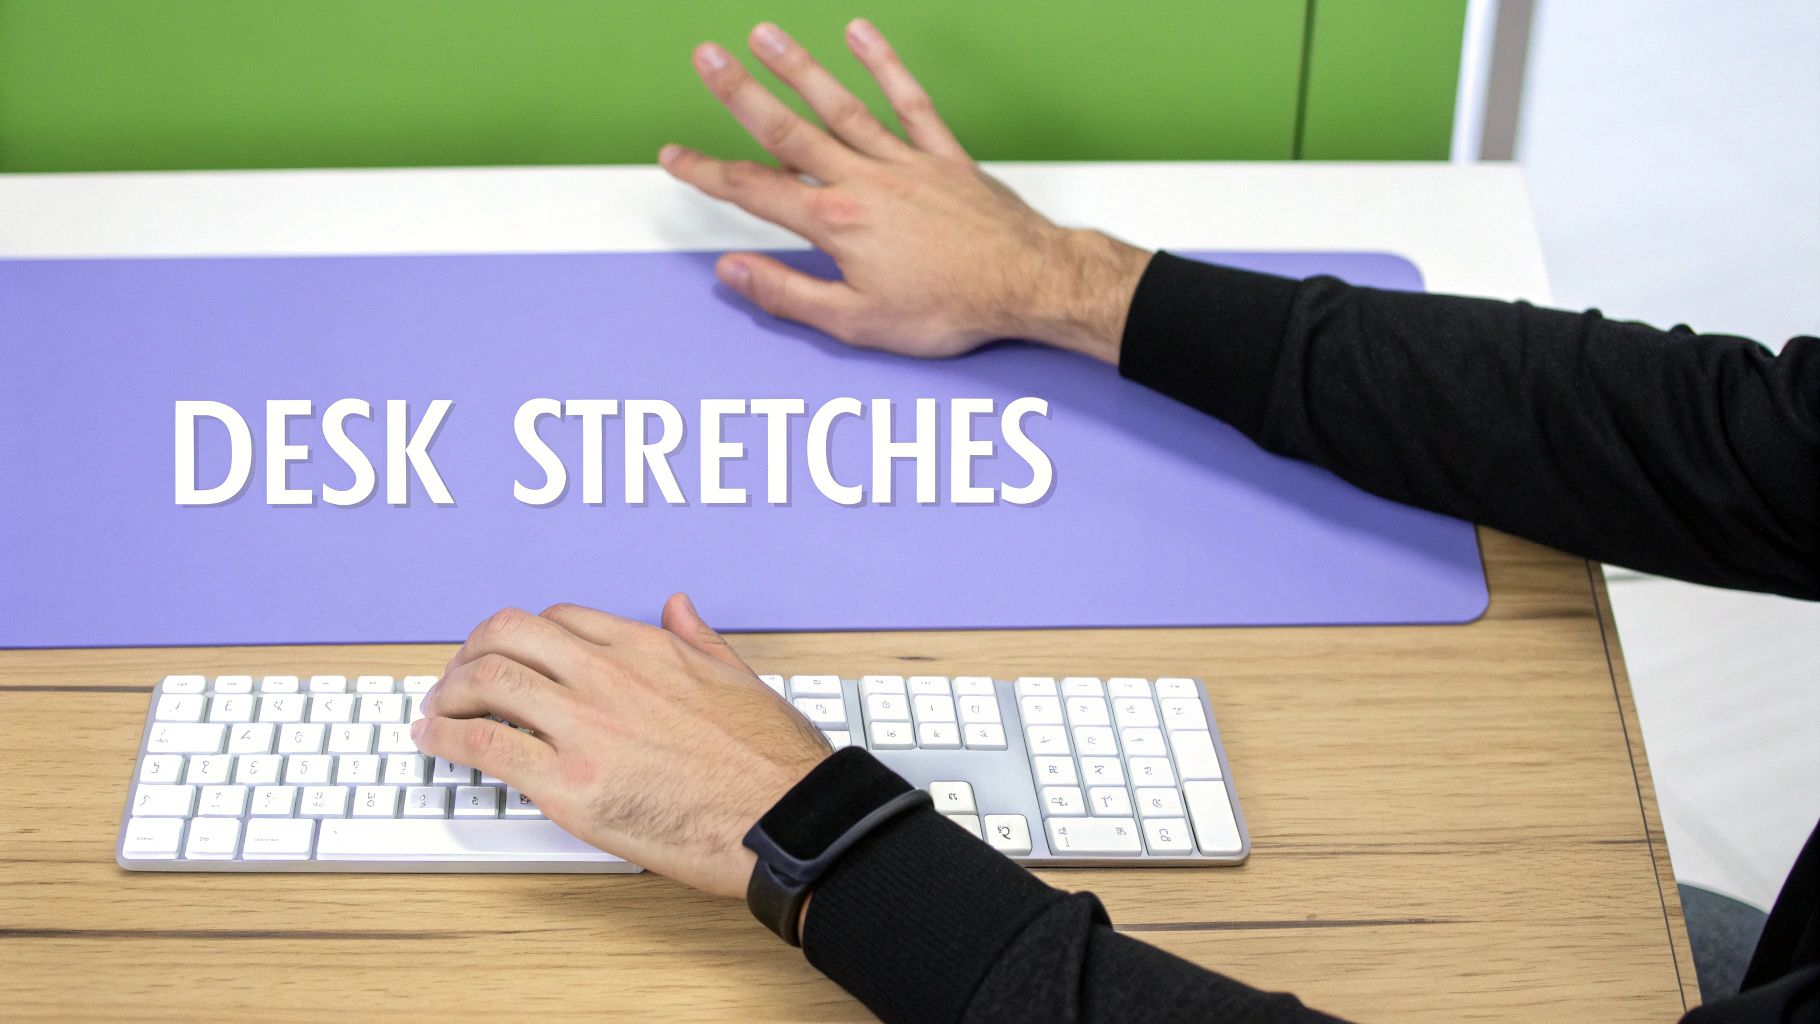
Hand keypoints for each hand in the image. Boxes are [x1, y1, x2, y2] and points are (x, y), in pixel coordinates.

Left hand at [412, 595, 831, 897]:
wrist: (783, 818)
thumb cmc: (771, 761)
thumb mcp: (738, 678)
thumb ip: (698, 638)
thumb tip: (680, 606)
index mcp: (648, 649)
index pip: (561, 620)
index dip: (523, 636)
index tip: (509, 656)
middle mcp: (609, 675)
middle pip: (508, 635)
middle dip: (471, 652)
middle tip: (458, 677)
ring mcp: (585, 727)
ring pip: (486, 681)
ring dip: (448, 693)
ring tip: (436, 709)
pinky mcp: (569, 783)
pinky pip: (486, 745)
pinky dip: (448, 737)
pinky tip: (436, 741)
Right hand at [659, 19, 1151, 363]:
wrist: (1027, 285)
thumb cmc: (950, 309)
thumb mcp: (857, 323)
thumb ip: (789, 293)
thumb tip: (733, 272)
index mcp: (836, 224)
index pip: (753, 191)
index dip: (706, 171)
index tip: (672, 153)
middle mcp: (864, 181)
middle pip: (787, 129)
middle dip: (740, 92)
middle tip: (705, 56)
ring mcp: (905, 162)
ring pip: (840, 106)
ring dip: (798, 67)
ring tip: (763, 33)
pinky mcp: (943, 156)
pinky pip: (909, 101)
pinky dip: (884, 66)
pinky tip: (860, 34)